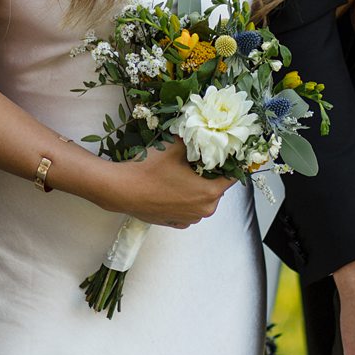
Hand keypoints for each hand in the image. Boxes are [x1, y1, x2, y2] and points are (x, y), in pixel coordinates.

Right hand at [96, 139, 228, 228]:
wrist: (122, 190)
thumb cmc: (149, 170)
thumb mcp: (175, 147)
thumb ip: (194, 139)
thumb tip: (202, 131)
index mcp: (209, 192)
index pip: (232, 177)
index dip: (229, 163)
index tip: (224, 154)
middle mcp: (203, 210)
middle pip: (217, 189)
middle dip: (211, 175)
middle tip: (200, 159)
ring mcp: (189, 219)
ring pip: (202, 200)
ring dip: (197, 188)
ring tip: (184, 173)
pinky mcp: (175, 223)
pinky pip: (188, 209)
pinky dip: (186, 200)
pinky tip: (173, 187)